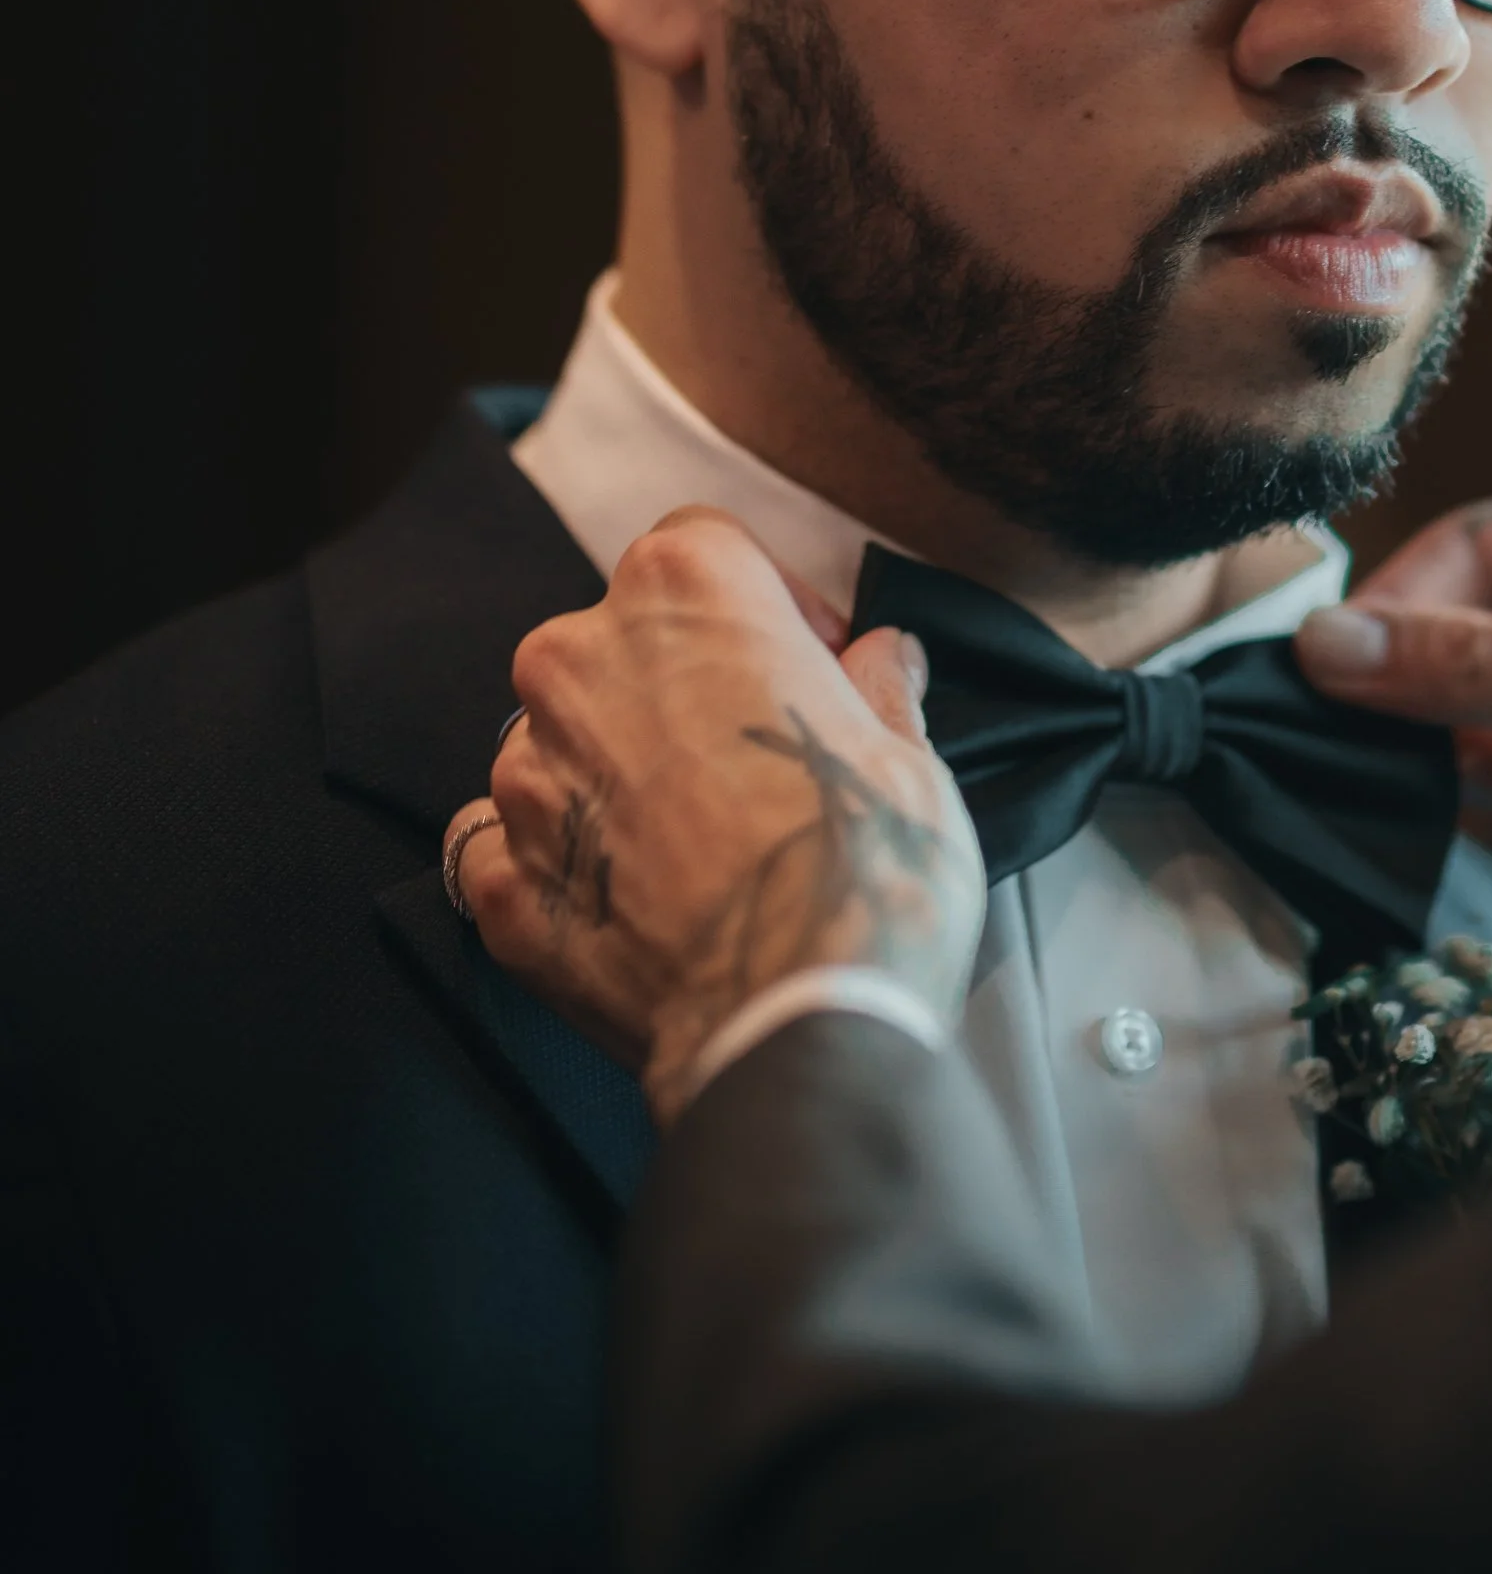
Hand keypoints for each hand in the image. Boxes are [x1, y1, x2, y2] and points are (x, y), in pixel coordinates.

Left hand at [446, 509, 985, 1117]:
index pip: (703, 546)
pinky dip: (560, 863)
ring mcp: (526, 775)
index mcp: (683, 591)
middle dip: (677, 686)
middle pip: (616, 640)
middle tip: (752, 758)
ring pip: (558, 742)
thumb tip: (883, 659)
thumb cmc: (867, 869)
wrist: (796, 1026)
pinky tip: (626, 901)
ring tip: (694, 845)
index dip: (763, 603)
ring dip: (613, 774)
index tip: (809, 661)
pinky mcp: (501, 882)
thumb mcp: (909, 753)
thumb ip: (878, 688)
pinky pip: (510, 844)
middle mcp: (580, 659)